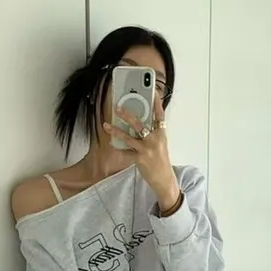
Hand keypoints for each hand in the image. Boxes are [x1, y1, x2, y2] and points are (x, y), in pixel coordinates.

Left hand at [103, 96, 180, 210]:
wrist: (164, 178)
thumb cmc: (161, 160)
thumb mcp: (160, 143)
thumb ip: (153, 132)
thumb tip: (141, 122)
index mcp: (161, 134)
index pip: (160, 115)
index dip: (157, 103)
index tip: (153, 92)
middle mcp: (154, 140)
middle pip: (140, 124)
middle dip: (127, 115)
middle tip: (117, 108)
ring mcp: (147, 149)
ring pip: (129, 137)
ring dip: (116, 130)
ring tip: (106, 125)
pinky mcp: (139, 159)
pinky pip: (125, 152)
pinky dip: (117, 148)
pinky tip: (110, 143)